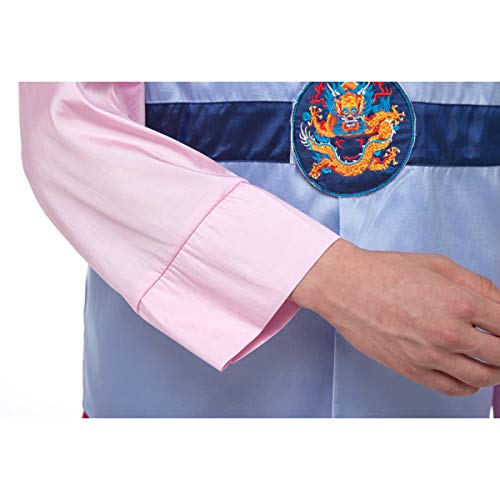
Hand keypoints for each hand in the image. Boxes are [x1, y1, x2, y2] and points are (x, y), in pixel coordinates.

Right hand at [290, 240, 499, 395]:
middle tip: (499, 342)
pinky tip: (468, 374)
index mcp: (459, 302)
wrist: (345, 286)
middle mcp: (448, 333)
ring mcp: (429, 355)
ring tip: (491, 360)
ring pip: (482, 377)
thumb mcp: (437, 265)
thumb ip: (477, 284)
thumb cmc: (384, 272)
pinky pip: (453, 388)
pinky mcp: (411, 369)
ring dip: (494, 371)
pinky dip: (469, 386)